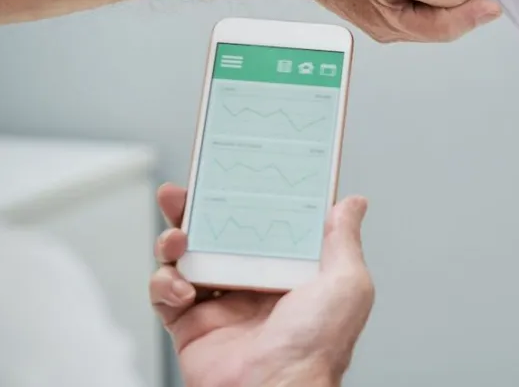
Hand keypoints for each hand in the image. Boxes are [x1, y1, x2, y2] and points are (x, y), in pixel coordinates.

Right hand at [149, 185, 374, 386]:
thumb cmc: (317, 346)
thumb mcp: (346, 282)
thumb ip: (343, 239)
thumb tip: (353, 203)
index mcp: (290, 271)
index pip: (263, 223)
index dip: (246, 197)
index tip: (232, 171)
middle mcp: (254, 285)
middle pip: (216, 234)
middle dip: (194, 210)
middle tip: (180, 192)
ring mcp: (221, 306)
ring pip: (185, 258)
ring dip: (172, 241)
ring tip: (177, 240)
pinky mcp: (191, 327)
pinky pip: (165, 295)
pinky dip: (164, 285)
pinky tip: (182, 289)